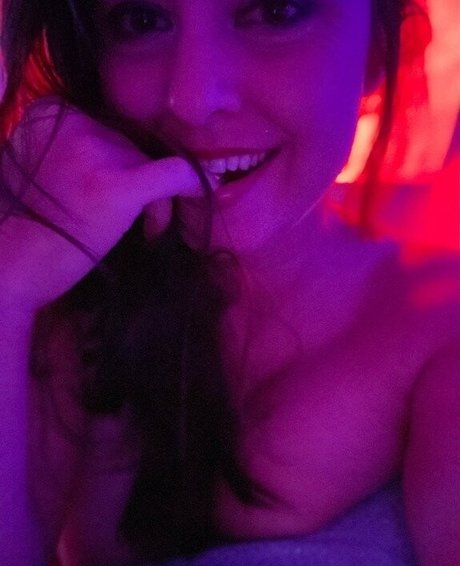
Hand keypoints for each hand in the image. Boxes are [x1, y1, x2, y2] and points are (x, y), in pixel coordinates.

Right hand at [0, 97, 200, 311]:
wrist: (12, 266)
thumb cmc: (29, 225)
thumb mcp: (42, 167)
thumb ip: (75, 149)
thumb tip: (124, 155)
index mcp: (50, 112)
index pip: (107, 129)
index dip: (119, 162)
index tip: (117, 197)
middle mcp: (73, 122)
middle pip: (130, 146)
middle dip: (139, 183)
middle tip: (139, 226)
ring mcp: (96, 151)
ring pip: (150, 164)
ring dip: (154, 201)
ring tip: (144, 234)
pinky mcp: (118, 185)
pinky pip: (174, 173)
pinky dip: (193, 183)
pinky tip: (201, 192)